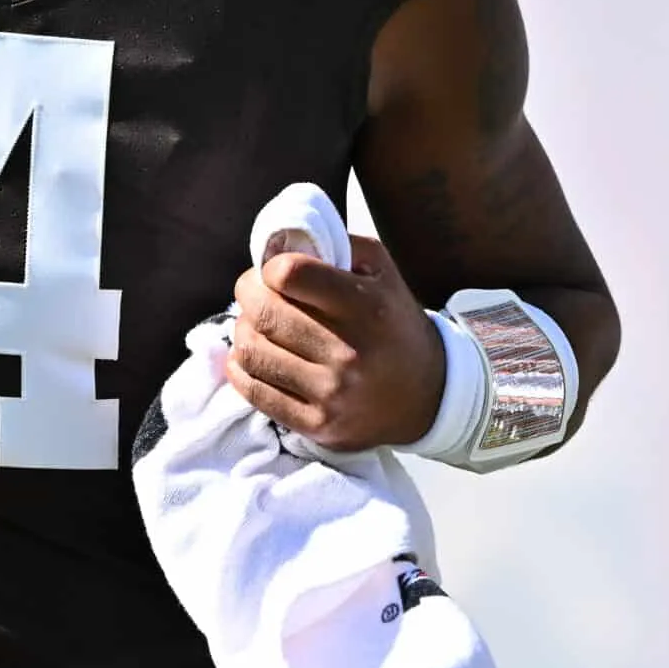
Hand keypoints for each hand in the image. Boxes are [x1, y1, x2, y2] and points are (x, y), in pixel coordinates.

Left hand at [228, 234, 444, 451]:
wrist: (428, 395)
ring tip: (257, 325)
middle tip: (254, 293)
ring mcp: (332, 393)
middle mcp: (349, 352)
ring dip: (244, 330)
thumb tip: (277, 242)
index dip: (270, 266)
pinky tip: (254, 356)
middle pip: (264, 312)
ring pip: (251, 351)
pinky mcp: (317, 425)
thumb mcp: (381, 271)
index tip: (274, 271)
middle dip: (248, 294)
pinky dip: (241, 368)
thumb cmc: (393, 322)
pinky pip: (254, 390)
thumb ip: (336, 245)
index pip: (290, 274)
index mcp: (366, 307)